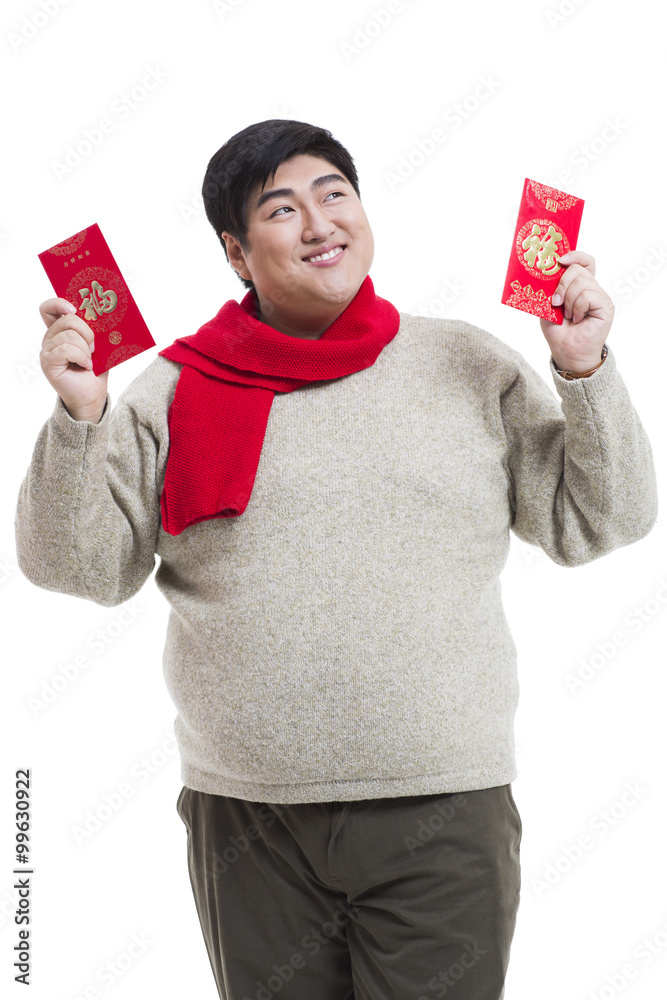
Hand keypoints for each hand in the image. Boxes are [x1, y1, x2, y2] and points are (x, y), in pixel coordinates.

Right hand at [39, 298, 108, 421]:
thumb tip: (104, 314)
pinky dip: (81, 357)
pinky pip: (65, 350)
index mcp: (60, 330)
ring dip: (85, 349)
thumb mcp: (98, 345)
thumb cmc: (95, 370)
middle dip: (87, 332)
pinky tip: (85, 366)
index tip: (74, 309)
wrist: (93, 394)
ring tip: (89, 361)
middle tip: (94, 347)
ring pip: (69, 336)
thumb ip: (95, 330)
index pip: (48, 309)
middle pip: (67, 320)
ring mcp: (47, 350)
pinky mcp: (48, 362)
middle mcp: (50, 338)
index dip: (59, 304)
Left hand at [539, 251, 613, 371]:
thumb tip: (548, 272)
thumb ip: (550, 288)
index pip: (584, 261)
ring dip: (568, 300)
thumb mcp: (547, 306)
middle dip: (562, 285)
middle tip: (557, 303)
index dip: (574, 255)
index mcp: (580, 286)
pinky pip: (587, 295)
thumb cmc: (558, 331)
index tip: (560, 260)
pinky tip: (578, 319)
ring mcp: (600, 296)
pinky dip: (577, 307)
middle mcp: (592, 288)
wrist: (567, 352)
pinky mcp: (606, 306)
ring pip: (582, 282)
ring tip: (569, 316)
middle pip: (578, 269)